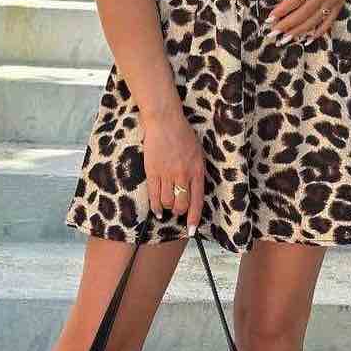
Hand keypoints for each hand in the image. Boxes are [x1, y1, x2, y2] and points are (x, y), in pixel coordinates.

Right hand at [139, 110, 204, 234]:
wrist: (165, 121)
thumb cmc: (183, 135)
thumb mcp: (198, 153)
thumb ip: (197, 171)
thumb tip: (194, 189)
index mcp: (197, 170)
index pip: (197, 200)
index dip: (194, 218)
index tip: (191, 229)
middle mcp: (183, 175)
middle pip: (181, 205)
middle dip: (179, 212)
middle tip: (177, 211)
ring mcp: (167, 174)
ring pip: (167, 202)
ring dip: (167, 207)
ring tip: (167, 205)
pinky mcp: (153, 171)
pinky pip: (154, 195)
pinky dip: (155, 206)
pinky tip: (157, 210)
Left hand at [265, 0, 350, 41]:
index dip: (283, 9)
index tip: (270, 17)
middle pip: (304, 12)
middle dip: (287, 25)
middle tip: (273, 33)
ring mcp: (333, 0)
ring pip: (314, 20)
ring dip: (299, 31)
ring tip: (284, 39)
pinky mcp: (338, 5)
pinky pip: (329, 22)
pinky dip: (318, 32)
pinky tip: (307, 40)